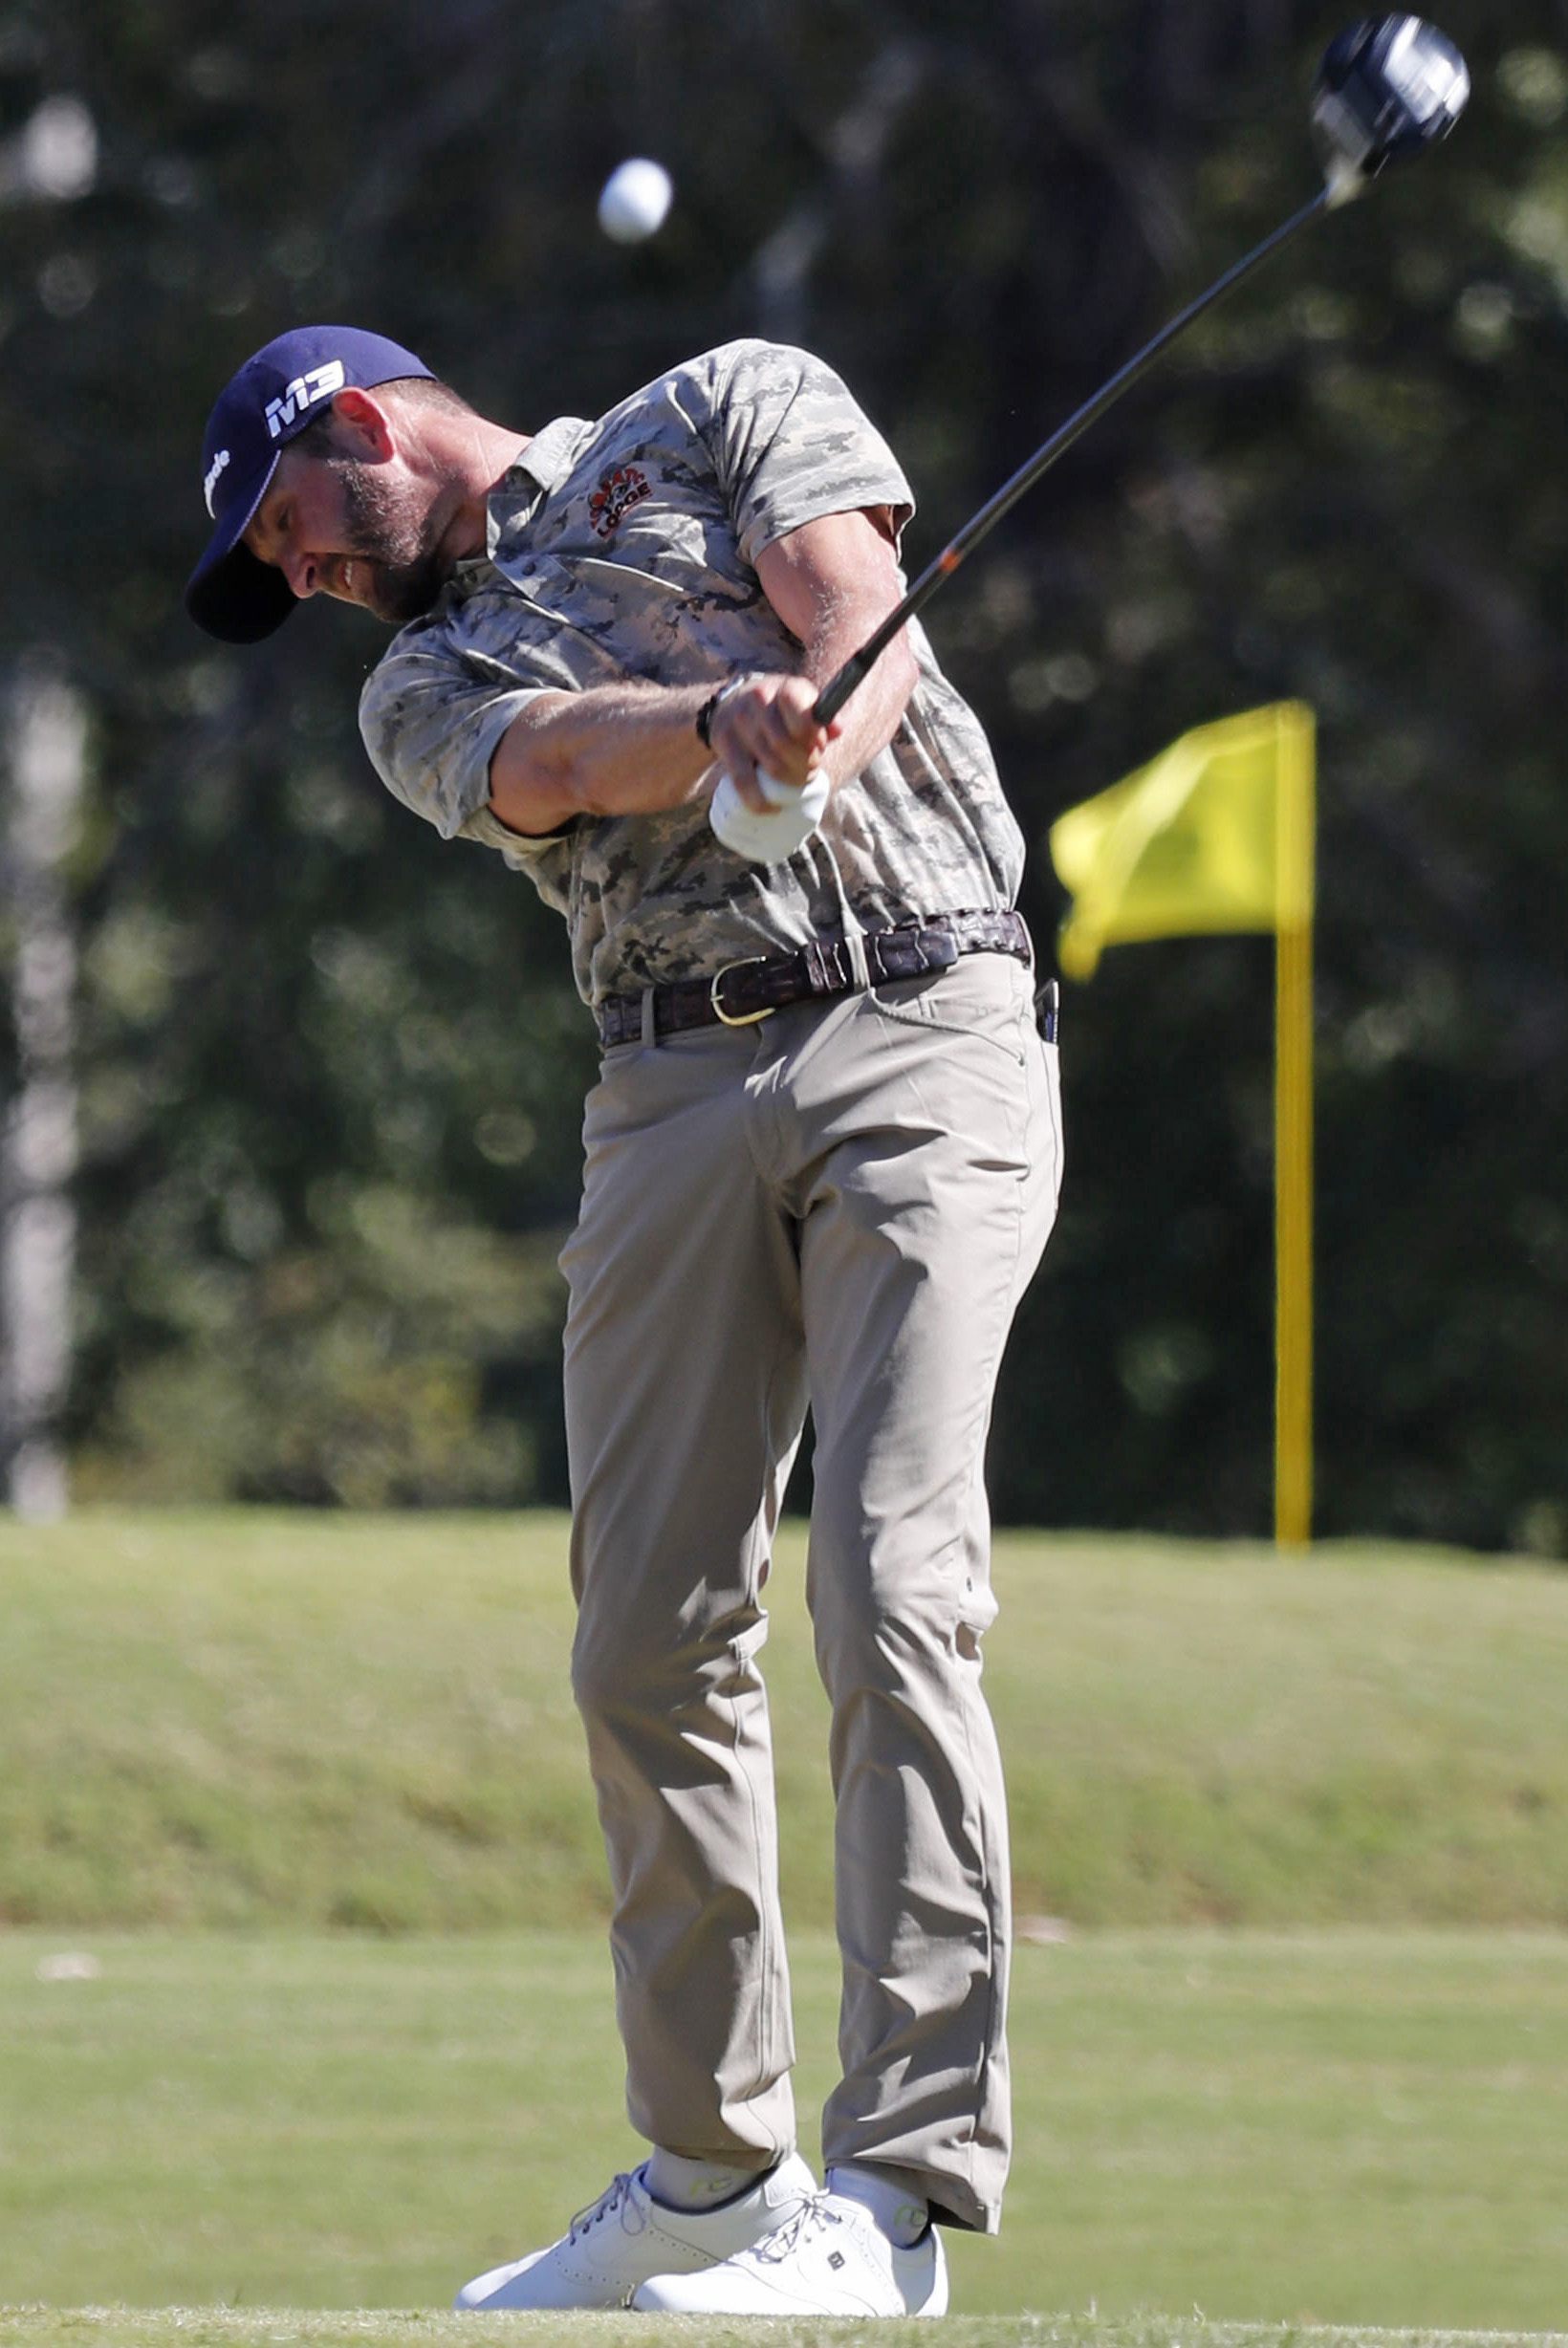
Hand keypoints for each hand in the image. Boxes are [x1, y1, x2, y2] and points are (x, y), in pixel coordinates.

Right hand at [707, 674, 839, 813]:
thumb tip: (838, 729)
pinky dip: (760, 801)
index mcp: (786, 688)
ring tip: (796, 778)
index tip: (819, 746)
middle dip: (806, 765)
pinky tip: (773, 808)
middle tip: (810, 769)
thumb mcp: (802, 704)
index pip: (804, 721)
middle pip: (788, 747)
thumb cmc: (779, 710)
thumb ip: (821, 717)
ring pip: (772, 766)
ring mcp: (739, 721)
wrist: (731, 704)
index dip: (816, 741)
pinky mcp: (724, 743)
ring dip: (790, 781)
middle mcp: (760, 700)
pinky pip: (744, 781)